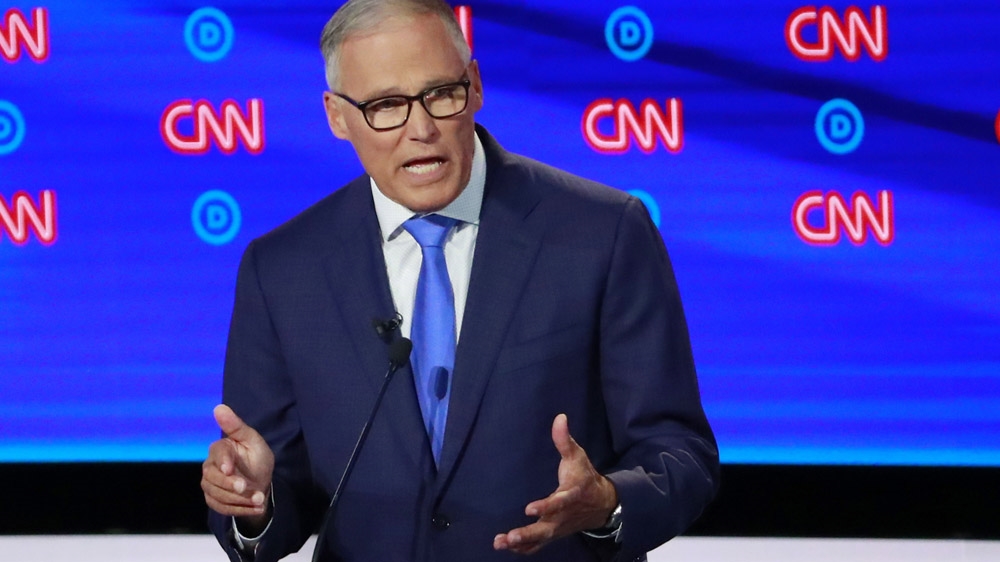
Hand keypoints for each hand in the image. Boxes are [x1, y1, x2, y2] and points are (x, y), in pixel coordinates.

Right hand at [201, 404, 274, 529]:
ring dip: (239, 500)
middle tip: (247, 488)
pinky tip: (256, 507)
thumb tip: (219, 407)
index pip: (217, 455)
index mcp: (219, 449)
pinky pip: (222, 508)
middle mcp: (210, 467)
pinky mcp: (214, 500)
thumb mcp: (252, 439)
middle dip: (230, 485)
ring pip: (217, 495)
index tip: (230, 469)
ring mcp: (210, 485)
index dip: (223, 462)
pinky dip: (240, 510)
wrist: (261, 481)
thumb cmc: (256, 457)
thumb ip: (236, 426)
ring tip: (259, 499)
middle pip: (212, 478)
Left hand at [493, 413, 618, 554]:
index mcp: (571, 495)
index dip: (545, 506)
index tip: (529, 509)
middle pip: (546, 528)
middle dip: (528, 534)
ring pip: (540, 539)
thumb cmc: (585, 477)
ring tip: (501, 542)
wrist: (602, 504)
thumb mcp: (578, 456)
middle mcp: (564, 516)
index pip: (558, 503)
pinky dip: (524, 548)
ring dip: (521, 543)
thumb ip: (565, 439)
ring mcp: (559, 528)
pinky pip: (539, 545)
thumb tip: (559, 417)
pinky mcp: (554, 534)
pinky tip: (507, 547)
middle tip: (510, 536)